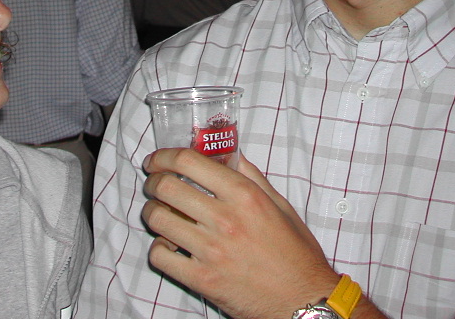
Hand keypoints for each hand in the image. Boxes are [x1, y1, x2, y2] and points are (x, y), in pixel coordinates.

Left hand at [141, 148, 338, 318]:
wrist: (302, 300)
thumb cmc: (295, 254)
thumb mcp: (281, 206)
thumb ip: (252, 177)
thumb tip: (231, 155)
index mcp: (244, 195)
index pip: (188, 162)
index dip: (164, 156)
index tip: (156, 160)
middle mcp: (225, 218)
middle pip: (166, 187)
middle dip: (153, 182)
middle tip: (154, 185)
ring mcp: (211, 250)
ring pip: (158, 219)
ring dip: (152, 212)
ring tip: (159, 213)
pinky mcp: (202, 279)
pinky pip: (160, 256)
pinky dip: (158, 248)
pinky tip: (169, 246)